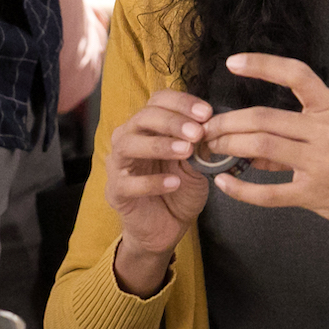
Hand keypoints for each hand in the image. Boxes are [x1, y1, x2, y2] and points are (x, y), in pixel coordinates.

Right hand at [104, 89, 215, 293]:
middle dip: (172, 121)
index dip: (181, 102)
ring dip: (159, 144)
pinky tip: (174, 183)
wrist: (167, 227)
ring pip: (128, 144)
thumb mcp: (195, 164)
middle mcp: (128, 138)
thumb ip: (199, 145)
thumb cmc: (179, 189)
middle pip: (142, 117)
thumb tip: (212, 125)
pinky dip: (152, 181)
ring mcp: (118, 165)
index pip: (158, 101)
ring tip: (185, 151)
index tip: (206, 113)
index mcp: (147, 126)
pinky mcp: (116, 191)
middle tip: (197, 132)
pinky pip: (128, 182)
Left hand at [202, 54, 328, 271]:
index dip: (262, 65)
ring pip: (261, 147)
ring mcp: (322, 163)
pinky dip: (241, 189)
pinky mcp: (316, 194)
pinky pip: (269, 192)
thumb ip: (296, 134)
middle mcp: (328, 131)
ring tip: (210, 150)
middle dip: (227, 122)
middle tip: (206, 129)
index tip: (232, 63)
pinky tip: (225, 184)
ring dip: (228, 147)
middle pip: (264, 117)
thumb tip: (249, 143)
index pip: (296, 74)